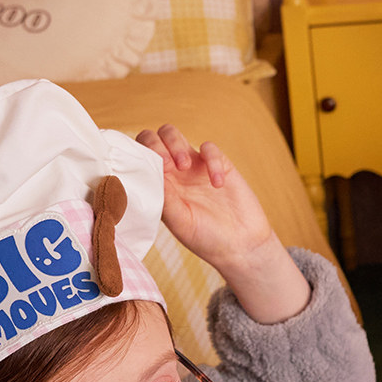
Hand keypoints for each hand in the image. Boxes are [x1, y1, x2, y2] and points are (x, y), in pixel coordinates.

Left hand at [135, 125, 271, 272]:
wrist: (241, 246)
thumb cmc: (207, 239)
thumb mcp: (180, 222)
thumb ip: (165, 198)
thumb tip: (150, 173)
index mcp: (160, 187)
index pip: (140, 159)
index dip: (141, 156)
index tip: (153, 169)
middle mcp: (173, 173)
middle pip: (154, 139)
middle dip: (156, 144)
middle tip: (167, 164)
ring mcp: (195, 166)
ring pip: (174, 135)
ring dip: (176, 145)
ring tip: (185, 167)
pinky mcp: (219, 164)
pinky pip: (210, 148)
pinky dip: (212, 161)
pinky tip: (217, 184)